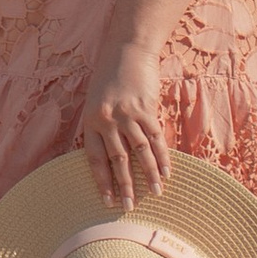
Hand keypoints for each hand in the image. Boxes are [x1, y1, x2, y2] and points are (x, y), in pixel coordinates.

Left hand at [78, 36, 168, 212]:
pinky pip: (155, 138)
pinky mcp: (145, 108)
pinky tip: (167, 171)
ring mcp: (127, 114)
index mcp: (90, 120)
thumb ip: (102, 127)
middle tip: (130, 207)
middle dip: (124, 186)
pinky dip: (162, 156)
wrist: (127, 50)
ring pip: (139, 152)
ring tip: (155, 193)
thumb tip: (113, 158)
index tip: (108, 201)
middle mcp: (106, 120)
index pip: (95, 158)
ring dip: (148, 175)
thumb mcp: (97, 101)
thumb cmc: (110, 77)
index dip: (102, 181)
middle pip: (117, 160)